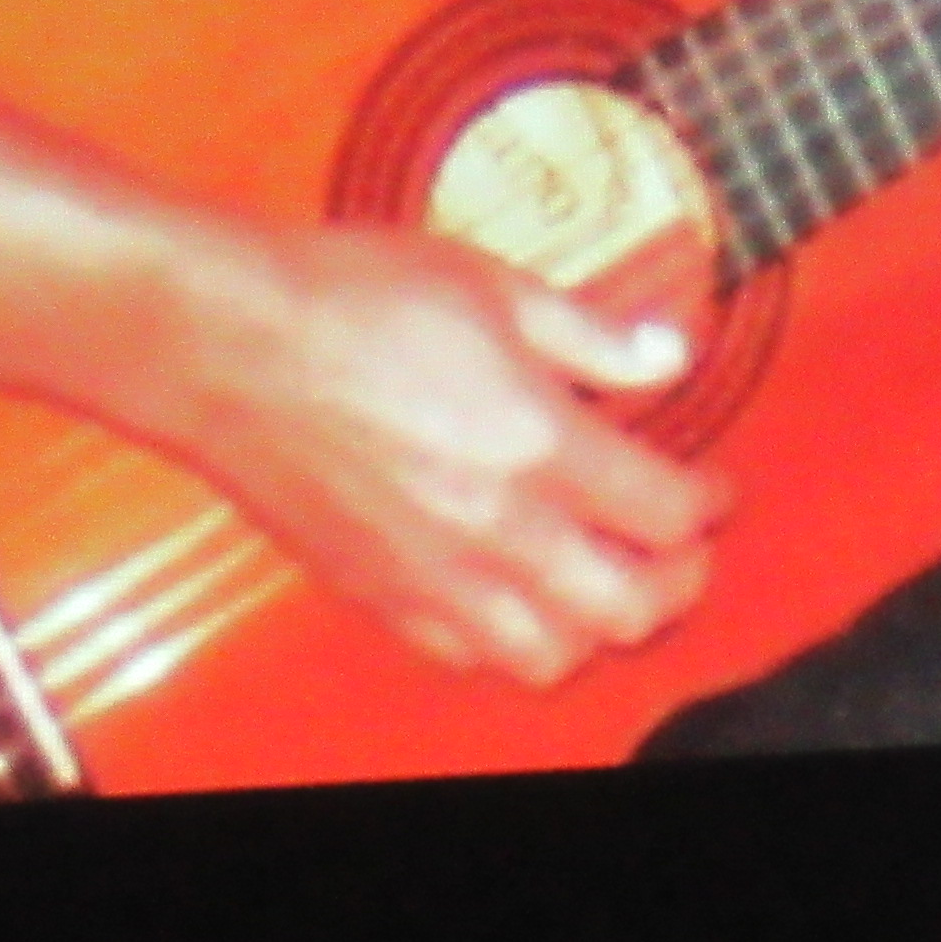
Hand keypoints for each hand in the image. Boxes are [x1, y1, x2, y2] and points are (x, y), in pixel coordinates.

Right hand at [166, 221, 728, 685]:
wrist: (227, 343)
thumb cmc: (347, 300)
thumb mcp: (496, 285)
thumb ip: (594, 334)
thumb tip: (671, 353)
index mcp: (535, 441)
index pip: (666, 511)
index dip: (710, 503)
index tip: (713, 487)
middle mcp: (493, 526)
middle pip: (628, 608)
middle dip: (678, 583)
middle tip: (681, 550)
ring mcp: (431, 573)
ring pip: (549, 656)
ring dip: (595, 626)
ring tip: (605, 581)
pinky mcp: (377, 593)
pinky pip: (464, 657)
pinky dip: (506, 640)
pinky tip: (514, 594)